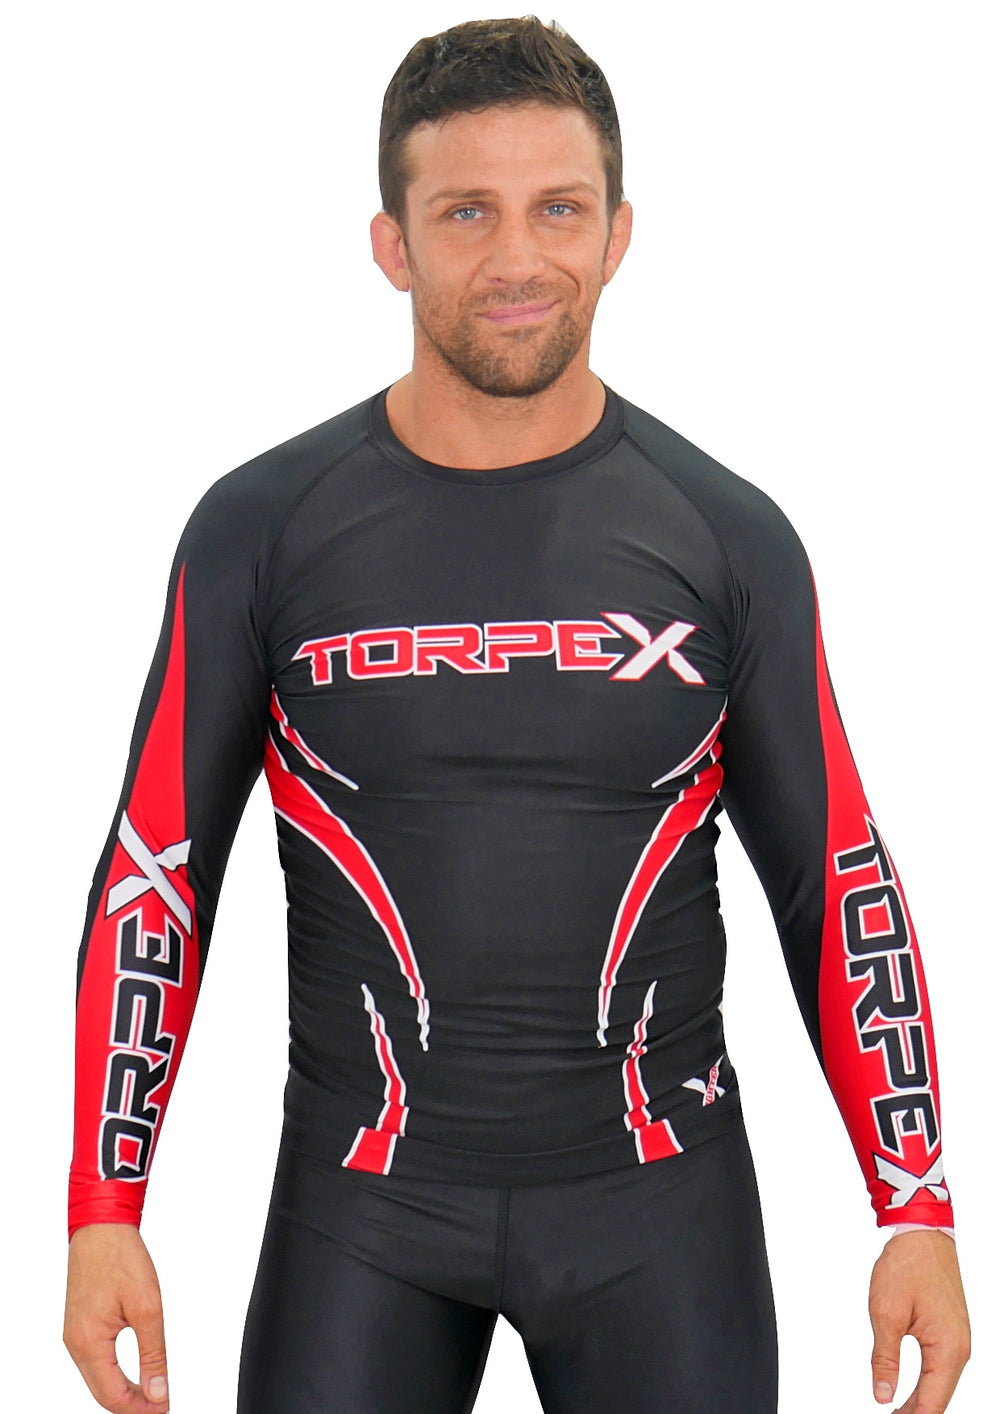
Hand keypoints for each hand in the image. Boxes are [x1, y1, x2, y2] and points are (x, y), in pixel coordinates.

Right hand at [63, 1222, 170, 1411]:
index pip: (112, 1396)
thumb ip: (153, 1354)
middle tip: (160, 1403)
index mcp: (89, 1343)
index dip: (140, 1409)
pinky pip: (94, 1361)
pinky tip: (133, 1373)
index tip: (163, 1407)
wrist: (102, 1227)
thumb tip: (158, 1391)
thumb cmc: (122, 1258)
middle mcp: (75, 1344)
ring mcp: (74, 1334)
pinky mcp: (79, 1325)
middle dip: (132, 1404)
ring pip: (97, 1378)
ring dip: (123, 1390)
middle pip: (102, 1392)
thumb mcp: (148, 1307)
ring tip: (152, 1392)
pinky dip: (114, 1373)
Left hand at [869, 1228, 969, 1412]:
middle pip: (938, 1399)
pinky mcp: (951, 1332)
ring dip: (919, 1402)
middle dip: (915, 1413)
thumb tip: (883, 1396)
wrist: (922, 1233)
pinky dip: (926, 1385)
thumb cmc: (906, 1265)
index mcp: (947, 1349)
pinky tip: (909, 1392)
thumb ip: (885, 1359)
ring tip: (895, 1412)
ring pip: (940, 1385)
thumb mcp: (885, 1313)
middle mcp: (959, 1349)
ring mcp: (958, 1340)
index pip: (931, 1403)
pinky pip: (941, 1368)